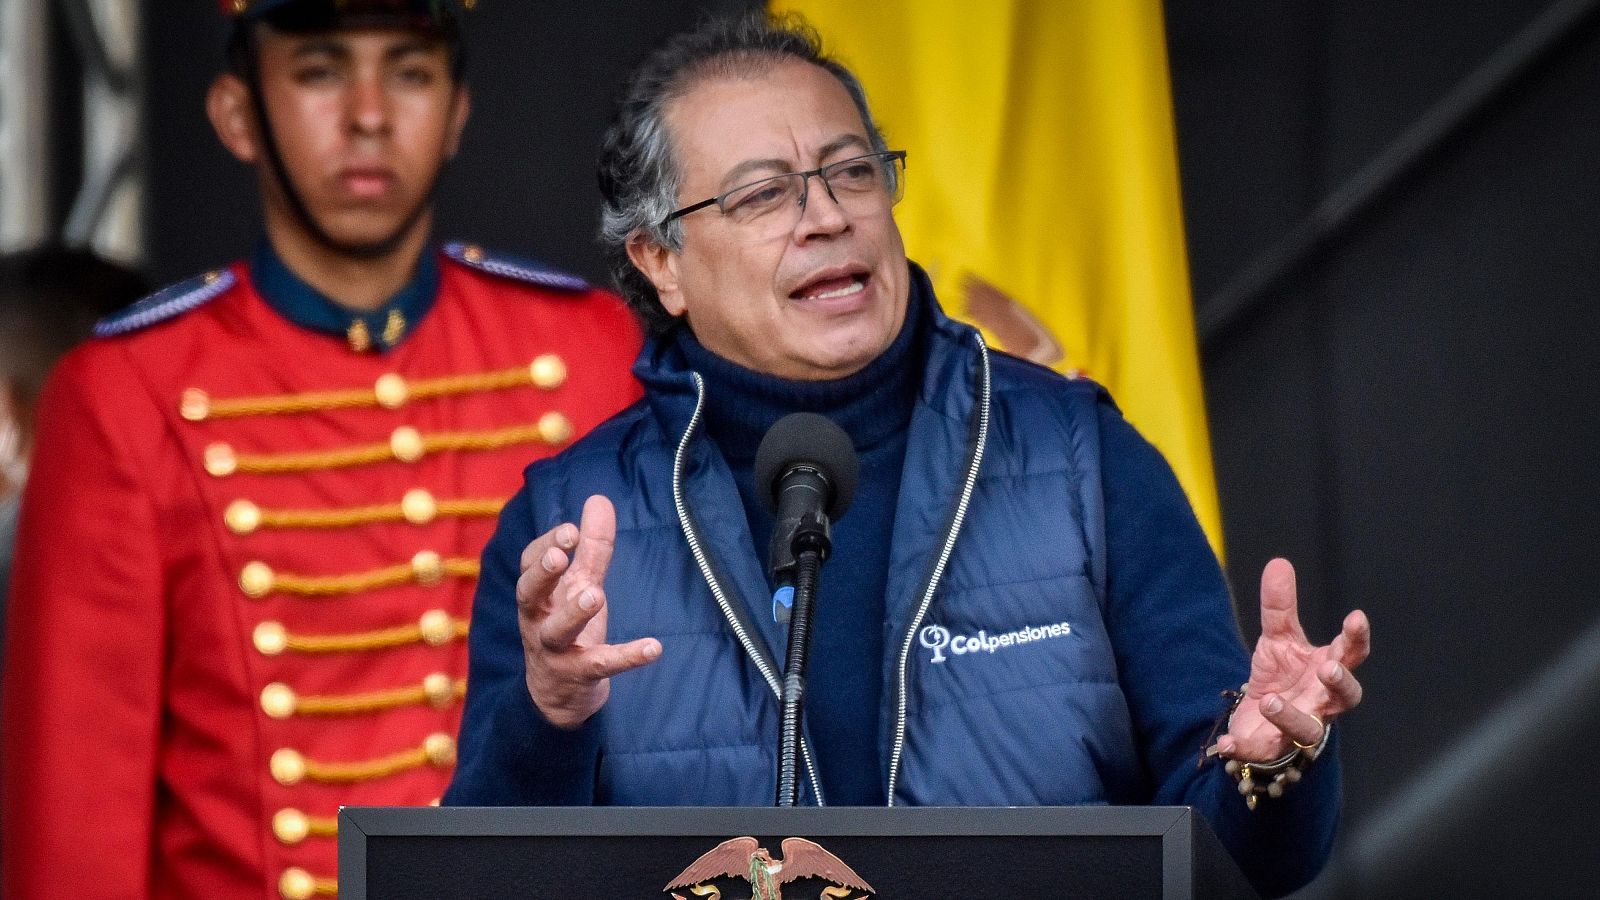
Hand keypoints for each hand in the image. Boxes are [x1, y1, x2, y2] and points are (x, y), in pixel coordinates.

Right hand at [515, 494, 660, 728]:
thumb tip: (598, 498)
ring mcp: (555, 651)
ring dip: (574, 612)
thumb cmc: (567, 626)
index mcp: (538, 595)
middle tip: (560, 557)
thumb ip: (591, 547)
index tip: (570, 532)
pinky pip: (602, 665)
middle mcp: (538, 621)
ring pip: (557, 632)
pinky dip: (628, 656)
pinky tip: (654, 648)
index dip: (545, 547)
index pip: (529, 565)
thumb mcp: (579, 585)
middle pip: (529, 595)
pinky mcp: (579, 676)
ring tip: (595, 595)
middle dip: (542, 575)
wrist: (557, 694)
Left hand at [1214, 558, 1370, 762]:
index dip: (1356, 637)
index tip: (1355, 617)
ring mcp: (1299, 727)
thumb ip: (1279, 607)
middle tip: (1329, 667)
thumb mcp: (1278, 639)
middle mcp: (1322, 701)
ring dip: (1290, 716)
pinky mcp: (1271, 748)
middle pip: (1346, 696)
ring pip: (1306, 729)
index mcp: (1327, 669)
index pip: (1352, 653)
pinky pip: (1260, 752)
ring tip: (1270, 701)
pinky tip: (1227, 742)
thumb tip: (1279, 563)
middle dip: (1340, 682)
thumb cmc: (1283, 677)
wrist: (1261, 721)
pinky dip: (1244, 748)